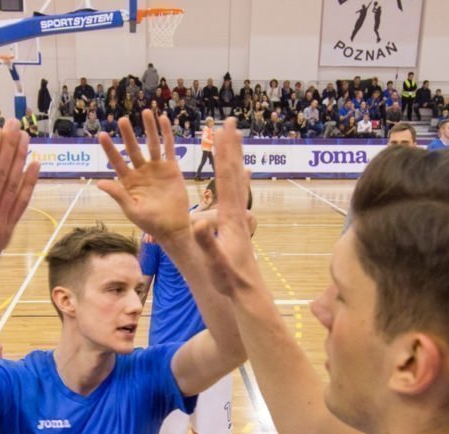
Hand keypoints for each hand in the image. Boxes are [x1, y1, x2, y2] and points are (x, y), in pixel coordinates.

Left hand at [96, 110, 193, 244]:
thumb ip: (118, 194)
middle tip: (122, 119)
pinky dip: (167, 134)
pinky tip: (163, 120)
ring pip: (151, 144)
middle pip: (133, 149)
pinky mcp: (172, 169)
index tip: (102, 134)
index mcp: (129, 182)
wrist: (173, 228)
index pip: (117, 161)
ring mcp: (156, 169)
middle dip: (128, 134)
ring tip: (145, 112)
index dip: (110, 149)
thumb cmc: (151, 223)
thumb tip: (98, 183)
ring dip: (149, 129)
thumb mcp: (132, 210)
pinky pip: (169, 148)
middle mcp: (141, 172)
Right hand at [190, 118, 264, 297]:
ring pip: (238, 181)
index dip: (223, 153)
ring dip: (236, 158)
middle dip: (232, 147)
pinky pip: (240, 195)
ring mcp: (241, 218)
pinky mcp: (240, 225)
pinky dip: (241, 179)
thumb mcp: (215, 262)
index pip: (226, 178)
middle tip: (232, 122)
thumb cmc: (230, 281)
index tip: (222, 130)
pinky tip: (245, 173)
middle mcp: (238, 212)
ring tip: (236, 139)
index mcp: (230, 217)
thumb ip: (207, 243)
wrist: (248, 294)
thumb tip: (200, 223)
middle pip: (235, 172)